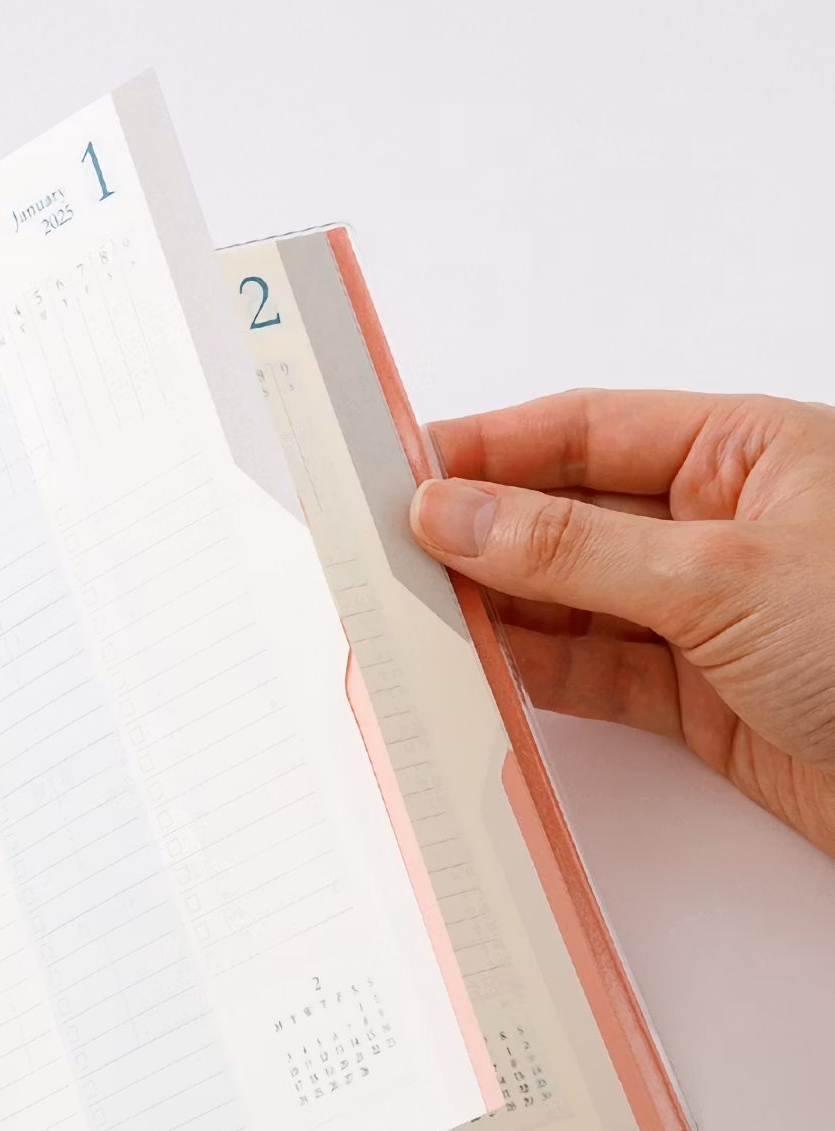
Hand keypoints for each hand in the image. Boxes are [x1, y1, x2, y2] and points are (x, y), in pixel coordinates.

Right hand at [409, 390, 834, 858]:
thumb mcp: (719, 578)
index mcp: (748, 452)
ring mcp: (706, 614)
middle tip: (383, 549)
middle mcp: (722, 526)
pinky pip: (588, 673)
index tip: (398, 467)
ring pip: (567, 600)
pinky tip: (477, 667)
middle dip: (476, 533)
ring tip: (412, 613)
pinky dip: (530, 674)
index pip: (583, 433)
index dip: (486, 447)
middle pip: (564, 516)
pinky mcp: (697, 697)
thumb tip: (453, 511)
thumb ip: (570, 550)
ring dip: (494, 609)